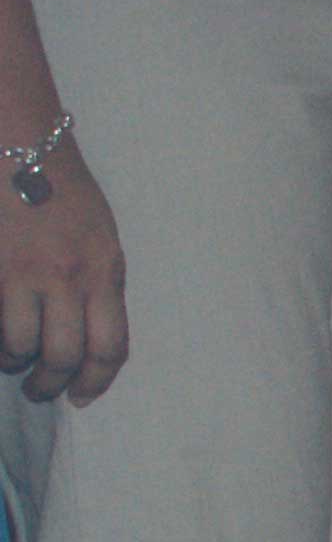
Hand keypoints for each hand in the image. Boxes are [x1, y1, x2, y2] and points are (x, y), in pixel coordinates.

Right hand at [3, 138, 128, 403]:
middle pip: (66, 356)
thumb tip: (89, 328)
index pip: (110, 347)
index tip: (81, 398)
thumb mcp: (101, 236)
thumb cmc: (62, 187)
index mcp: (106, 271)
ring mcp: (26, 272)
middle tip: (39, 391)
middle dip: (52, 384)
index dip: (96, 382)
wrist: (21, 144)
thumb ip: (98, 280)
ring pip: (22, 343)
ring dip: (14, 362)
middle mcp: (71, 277)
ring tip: (11, 363)